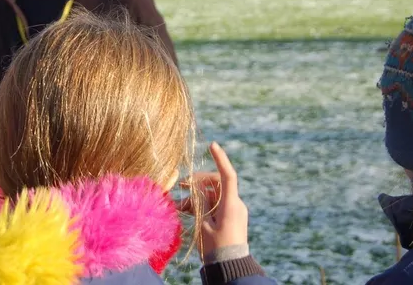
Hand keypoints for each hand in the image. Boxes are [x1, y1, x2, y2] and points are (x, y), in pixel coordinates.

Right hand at [176, 142, 248, 259]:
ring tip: (178, 204)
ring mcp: (232, 211)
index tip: (212, 144)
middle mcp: (234, 204)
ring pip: (212, 194)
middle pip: (215, 183)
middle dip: (197, 182)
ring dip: (195, 196)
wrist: (230, 266)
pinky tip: (184, 210)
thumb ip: (200, 203)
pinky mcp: (228, 217)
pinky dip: (200, 205)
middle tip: (181, 185)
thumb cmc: (216, 247)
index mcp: (231, 204)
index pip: (228, 175)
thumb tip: (196, 187)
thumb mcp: (204, 224)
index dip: (220, 158)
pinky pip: (214, 204)